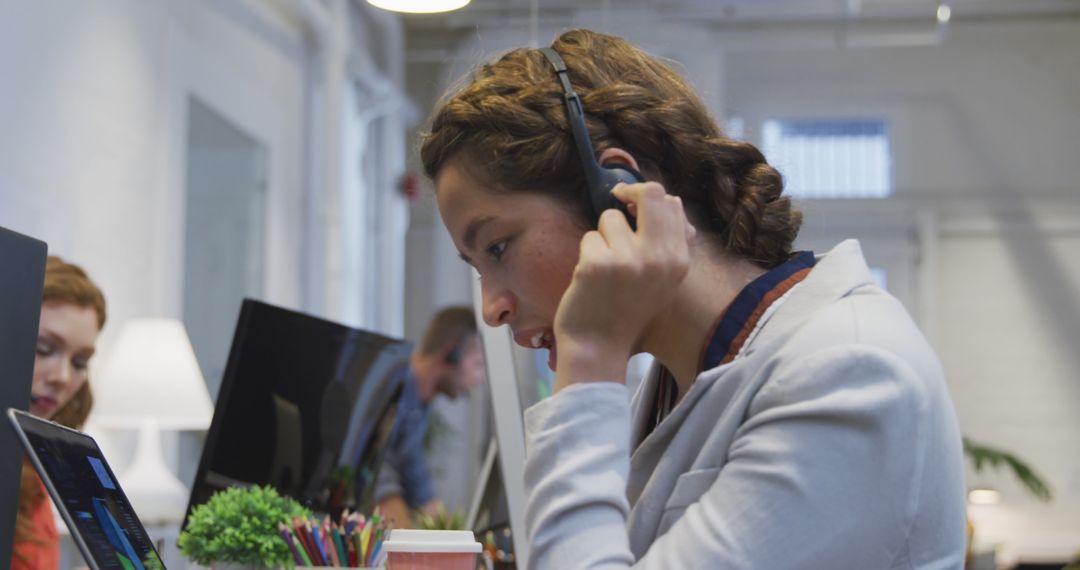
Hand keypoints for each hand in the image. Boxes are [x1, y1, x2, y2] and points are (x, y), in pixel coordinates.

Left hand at [553, 181, 694, 390]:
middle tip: (617, 196)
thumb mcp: (664, 281)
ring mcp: (628, 261)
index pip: (672, 204)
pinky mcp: (598, 265)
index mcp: (679, 262)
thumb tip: (671, 200)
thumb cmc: (626, 312)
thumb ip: (669, 244)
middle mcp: (659, 259)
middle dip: (628, 192)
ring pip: (610, 218)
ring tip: (604, 267)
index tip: (633, 204)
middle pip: (650, 195)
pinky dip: (586, 254)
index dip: (649, 198)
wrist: (599, 348)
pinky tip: (590, 279)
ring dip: (602, 237)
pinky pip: (589, 238)